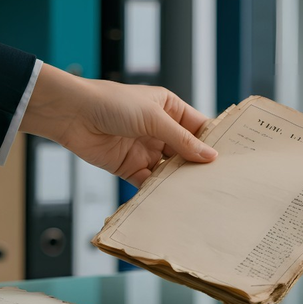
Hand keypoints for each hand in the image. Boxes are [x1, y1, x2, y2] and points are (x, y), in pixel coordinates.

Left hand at [19, 63, 216, 185]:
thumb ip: (182, 139)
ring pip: (170, 170)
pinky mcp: (129, 167)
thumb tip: (209, 156)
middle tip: (219, 183)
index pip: (198, 128)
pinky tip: (172, 200)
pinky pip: (149, 182)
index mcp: (169, 109)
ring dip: (180, 181)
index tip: (232, 159)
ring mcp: (145, 149)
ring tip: (200, 195)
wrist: (71, 114)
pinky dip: (159, 191)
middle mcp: (159, 130)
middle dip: (199, 166)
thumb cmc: (111, 103)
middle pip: (186, 152)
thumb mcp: (153, 117)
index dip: (213, 142)